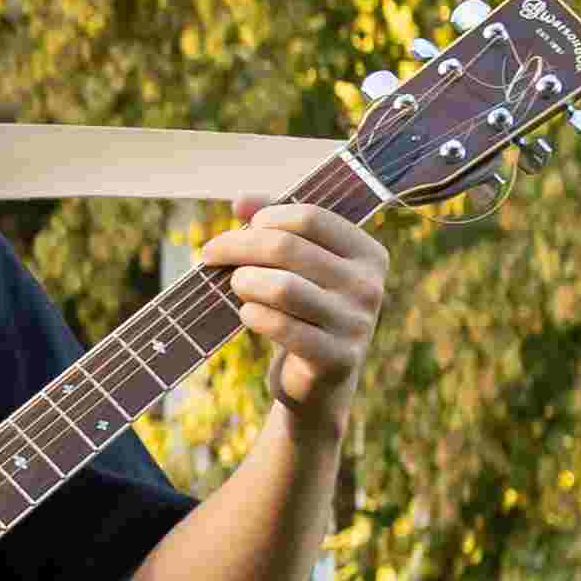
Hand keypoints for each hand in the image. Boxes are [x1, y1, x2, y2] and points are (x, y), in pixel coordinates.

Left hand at [201, 184, 385, 409]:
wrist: (319, 381)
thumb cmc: (305, 310)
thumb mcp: (299, 267)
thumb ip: (275, 227)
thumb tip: (240, 200)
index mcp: (369, 254)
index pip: (311, 217)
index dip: (267, 217)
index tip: (245, 227)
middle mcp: (369, 286)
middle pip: (288, 248)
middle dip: (238, 246)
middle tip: (211, 254)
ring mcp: (356, 324)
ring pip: (281, 287)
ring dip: (244, 281)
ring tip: (236, 285)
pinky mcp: (336, 358)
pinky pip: (280, 326)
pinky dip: (253, 315)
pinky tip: (247, 314)